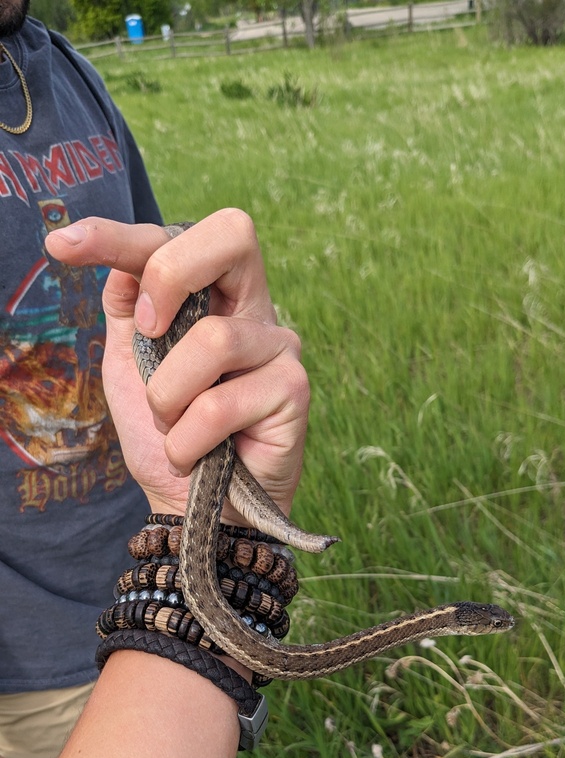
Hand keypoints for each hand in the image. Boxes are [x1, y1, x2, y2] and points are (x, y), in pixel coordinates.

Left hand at [45, 209, 309, 520]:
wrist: (191, 509)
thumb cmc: (169, 438)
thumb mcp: (131, 369)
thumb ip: (127, 313)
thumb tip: (119, 264)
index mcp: (216, 296)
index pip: (176, 240)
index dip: (120, 234)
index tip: (62, 246)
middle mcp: (254, 311)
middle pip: (233, 233)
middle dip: (171, 273)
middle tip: (145, 330)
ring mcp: (279, 347)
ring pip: (211, 340)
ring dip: (169, 399)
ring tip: (174, 430)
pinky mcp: (294, 391)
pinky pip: (219, 404)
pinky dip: (188, 441)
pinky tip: (198, 457)